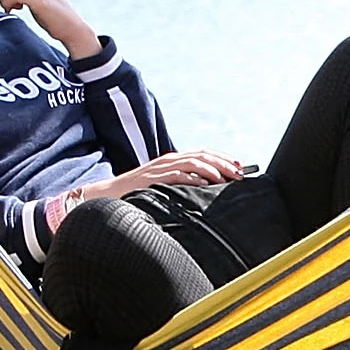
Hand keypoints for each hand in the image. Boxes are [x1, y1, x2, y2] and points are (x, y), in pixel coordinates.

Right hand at [77, 149, 245, 197]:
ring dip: (213, 169)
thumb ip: (182, 183)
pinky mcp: (153, 179)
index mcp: (173, 160)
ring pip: (192, 162)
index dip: (222, 158)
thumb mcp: (164, 185)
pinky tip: (205, 184)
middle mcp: (168, 160)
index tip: (239, 166)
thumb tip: (207, 187)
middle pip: (202, 156)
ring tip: (227, 177)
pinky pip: (176, 176)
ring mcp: (160, 168)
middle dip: (223, 163)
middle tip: (239, 173)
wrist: (110, 195)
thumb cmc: (138, 193)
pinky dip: (192, 178)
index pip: (203, 153)